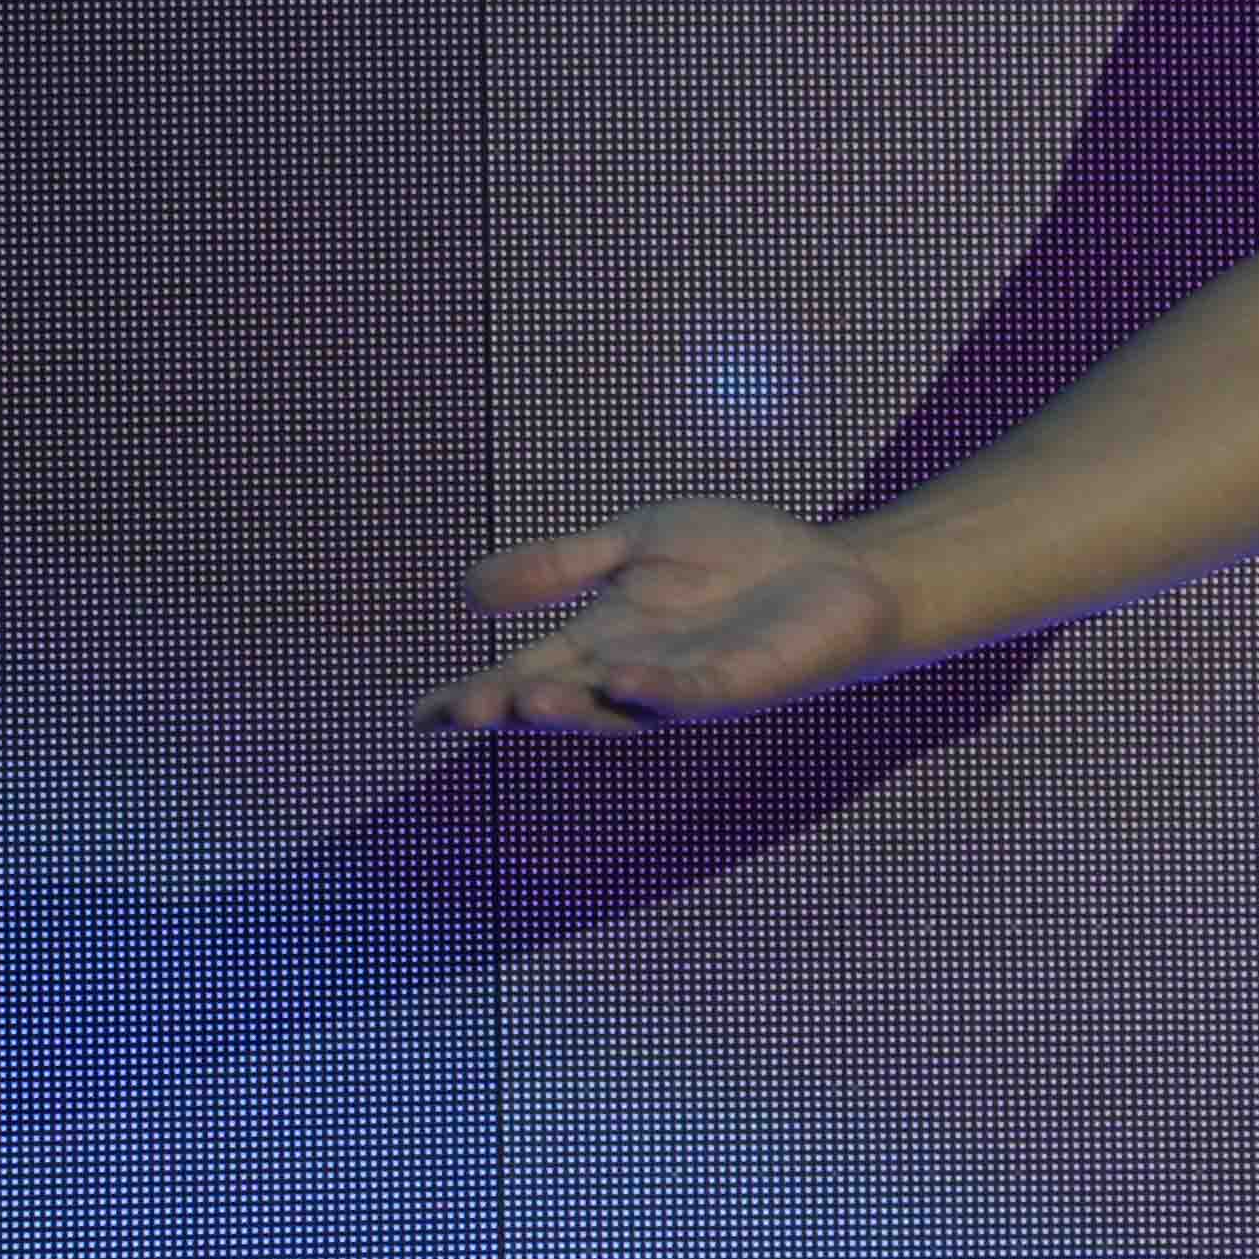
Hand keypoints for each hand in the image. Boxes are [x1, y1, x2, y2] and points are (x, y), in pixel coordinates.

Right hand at [435, 495, 910, 729]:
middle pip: (559, 702)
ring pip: (617, 708)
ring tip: (525, 694)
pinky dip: (657, 689)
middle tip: (464, 709)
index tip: (419, 717)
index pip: (521, 674)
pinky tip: (623, 678)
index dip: (473, 697)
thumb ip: (564, 562)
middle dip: (511, 707)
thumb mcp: (639, 541)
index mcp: (600, 641)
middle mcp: (633, 673)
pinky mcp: (742, 684)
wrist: (839, 570)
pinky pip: (692, 694)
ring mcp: (686, 686)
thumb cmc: (741, 558)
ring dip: (573, 706)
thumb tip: (469, 586)